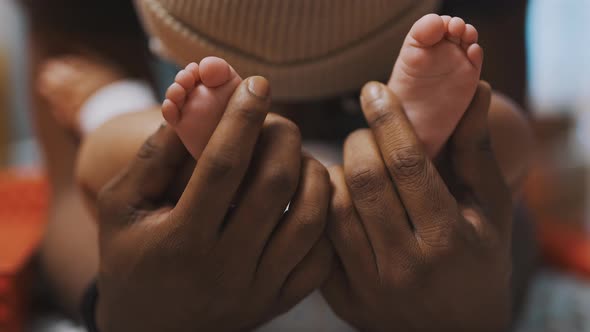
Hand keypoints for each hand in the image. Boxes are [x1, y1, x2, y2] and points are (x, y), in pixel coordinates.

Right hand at [95, 77, 332, 331]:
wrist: (151, 330)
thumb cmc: (131, 258)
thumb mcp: (122, 206)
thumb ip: (154, 157)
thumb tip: (193, 106)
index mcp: (182, 240)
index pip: (223, 165)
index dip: (242, 118)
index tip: (256, 84)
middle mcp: (227, 268)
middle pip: (275, 185)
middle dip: (282, 135)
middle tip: (276, 117)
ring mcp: (260, 289)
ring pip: (311, 217)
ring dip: (312, 172)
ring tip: (294, 155)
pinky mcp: (280, 302)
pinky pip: (323, 254)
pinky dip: (325, 217)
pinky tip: (307, 197)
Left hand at [322, 81, 512, 331]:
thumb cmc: (479, 261)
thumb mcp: (491, 209)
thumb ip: (477, 151)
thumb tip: (473, 88)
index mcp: (448, 239)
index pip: (408, 163)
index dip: (387, 118)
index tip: (374, 89)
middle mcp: (405, 266)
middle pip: (363, 180)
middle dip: (359, 140)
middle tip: (367, 132)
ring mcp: (368, 287)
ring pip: (333, 207)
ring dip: (336, 170)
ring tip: (353, 163)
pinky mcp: (341, 298)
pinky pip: (317, 238)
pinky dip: (322, 206)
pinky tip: (336, 194)